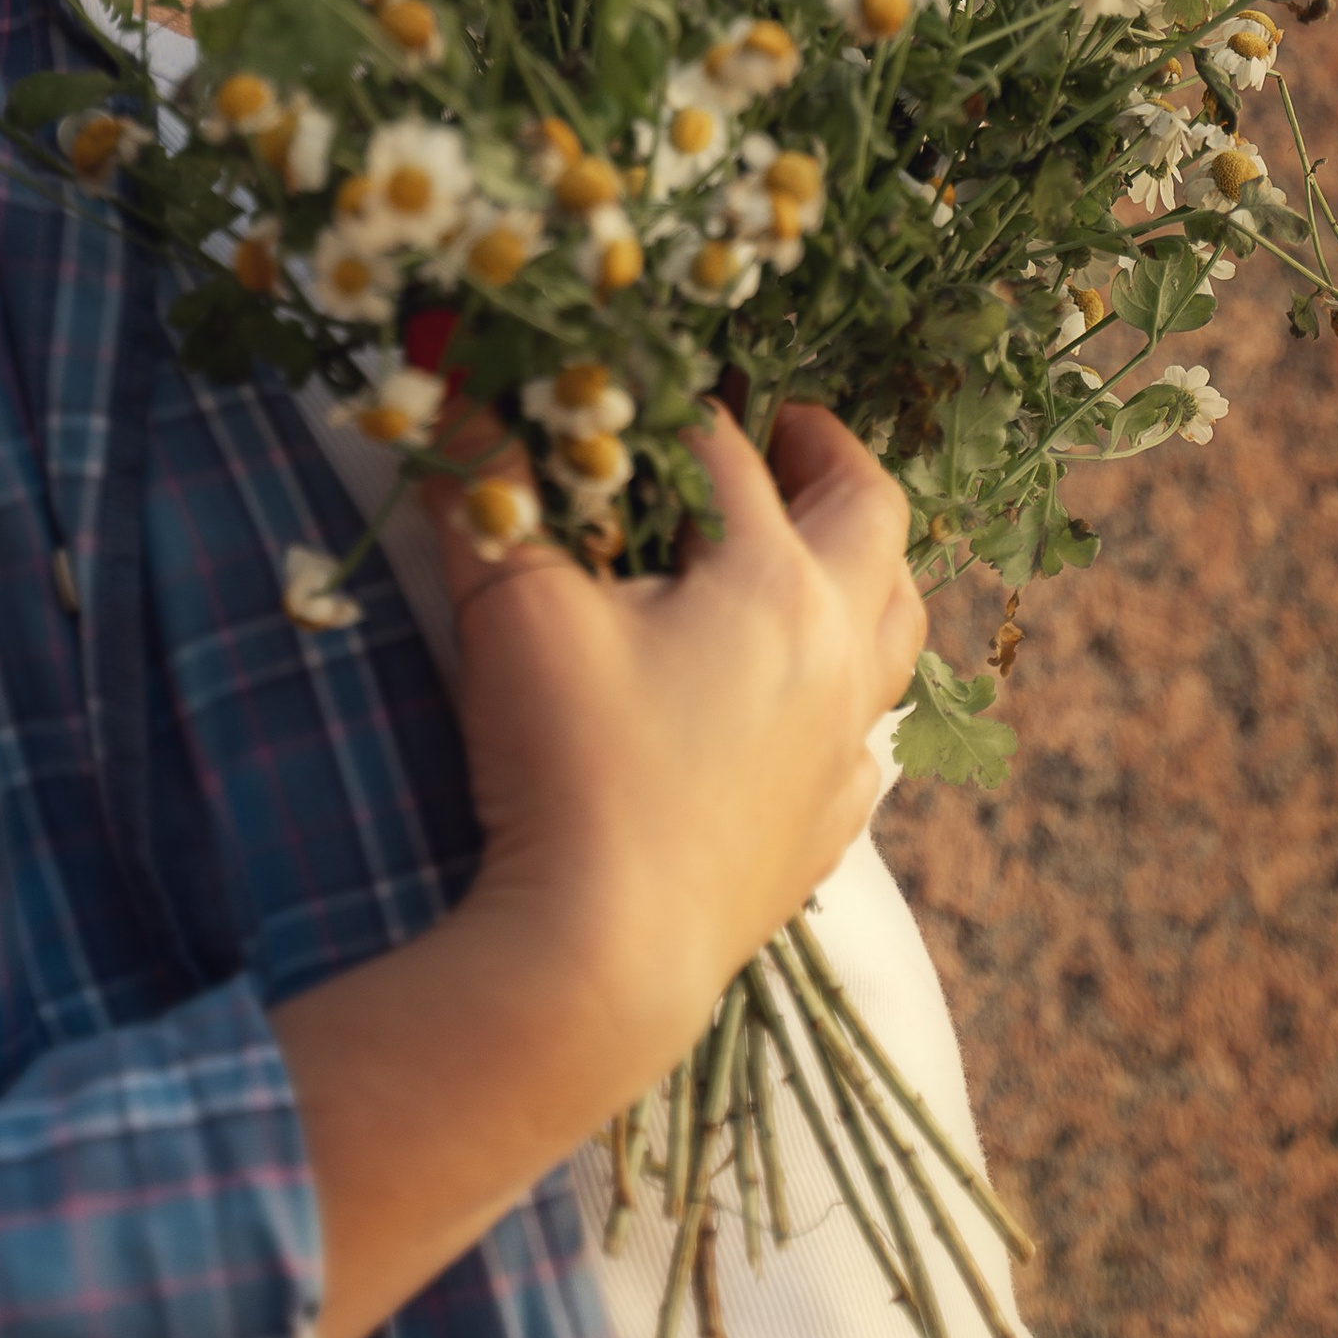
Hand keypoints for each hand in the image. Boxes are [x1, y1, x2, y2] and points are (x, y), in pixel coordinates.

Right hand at [266, 398, 924, 1337]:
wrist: (602, 962)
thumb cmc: (567, 768)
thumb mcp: (512, 608)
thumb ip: (482, 484)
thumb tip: (442, 374)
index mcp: (776, 583)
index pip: (735, 456)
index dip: (681, 408)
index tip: (641, 385)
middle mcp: (835, 655)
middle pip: (873, 520)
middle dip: (829, 458)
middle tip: (782, 425)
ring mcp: (840, 751)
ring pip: (895, 629)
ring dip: (865, 571)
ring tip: (820, 545)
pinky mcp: (822, 834)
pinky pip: (868, 741)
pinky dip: (848, 696)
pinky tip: (810, 705)